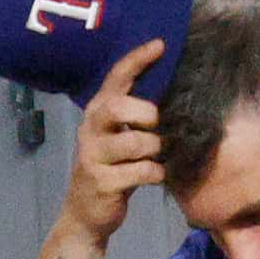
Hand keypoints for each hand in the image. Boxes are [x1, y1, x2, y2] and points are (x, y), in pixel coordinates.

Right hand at [60, 37, 168, 244]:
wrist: (86, 213)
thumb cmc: (112, 169)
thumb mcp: (119, 137)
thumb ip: (135, 116)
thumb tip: (173, 92)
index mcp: (98, 112)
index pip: (115, 78)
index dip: (137, 59)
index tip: (160, 45)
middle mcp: (91, 129)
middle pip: (118, 106)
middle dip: (146, 114)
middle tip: (157, 126)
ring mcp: (93, 156)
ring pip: (135, 142)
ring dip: (155, 149)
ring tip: (156, 156)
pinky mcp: (102, 182)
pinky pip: (141, 172)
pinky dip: (155, 173)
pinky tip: (155, 176)